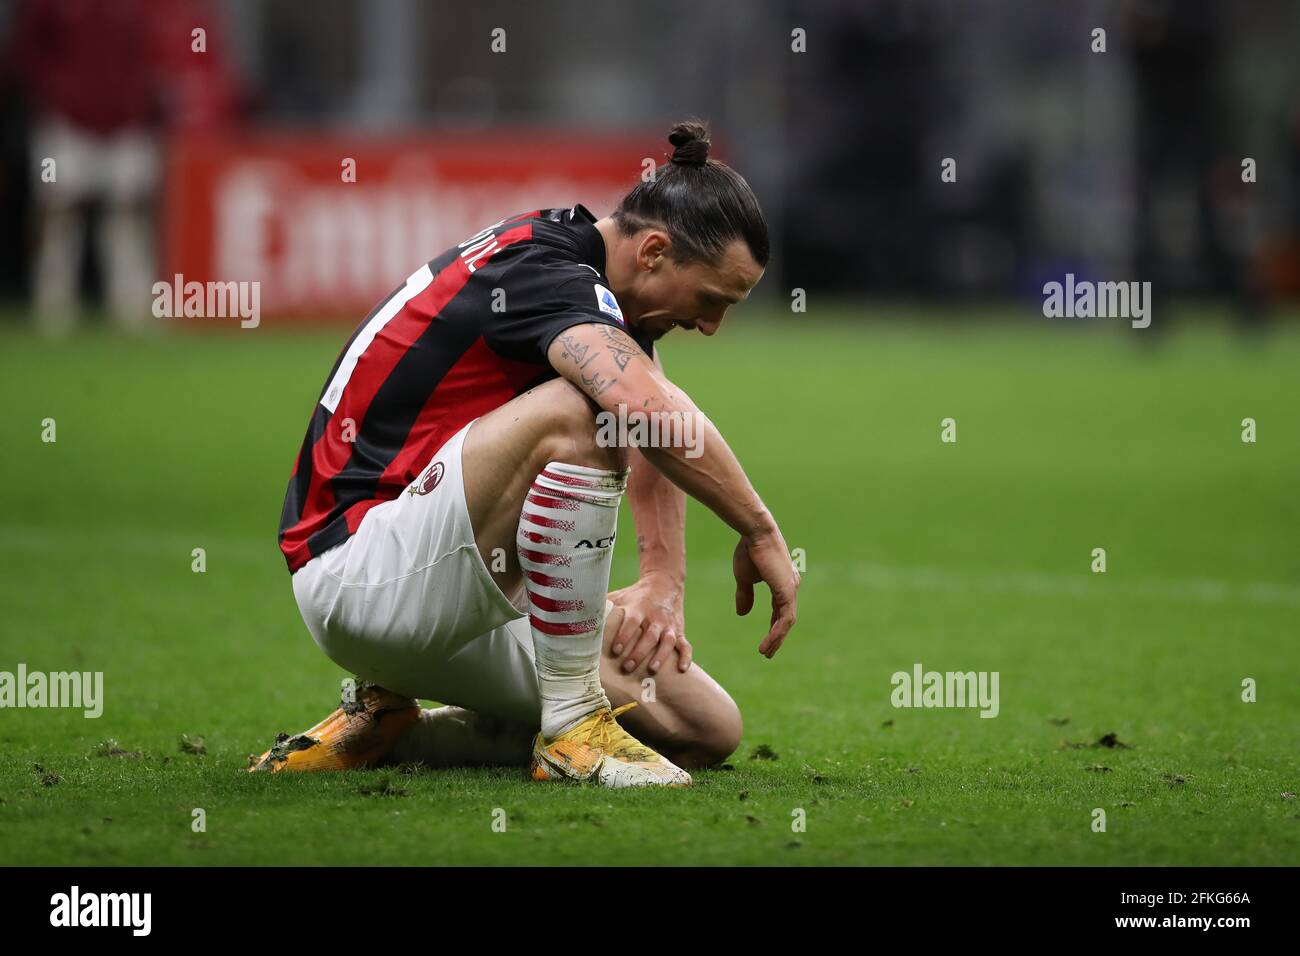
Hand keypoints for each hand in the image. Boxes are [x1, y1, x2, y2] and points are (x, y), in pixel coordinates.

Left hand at [606, 573, 691, 673]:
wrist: (665, 583)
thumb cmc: (635, 595)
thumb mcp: (619, 596)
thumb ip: (603, 607)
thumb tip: (577, 617)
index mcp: (639, 608)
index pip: (632, 622)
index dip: (624, 635)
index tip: (616, 650)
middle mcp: (655, 617)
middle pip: (649, 635)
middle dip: (639, 652)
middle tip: (627, 667)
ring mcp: (669, 625)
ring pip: (667, 641)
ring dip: (660, 656)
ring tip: (651, 670)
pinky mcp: (679, 631)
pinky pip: (685, 645)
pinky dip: (686, 656)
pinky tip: (682, 669)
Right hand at [733, 524, 798, 657]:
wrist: (754, 534)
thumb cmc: (749, 551)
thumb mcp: (744, 578)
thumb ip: (745, 595)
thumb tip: (742, 613)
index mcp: (782, 582)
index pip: (780, 609)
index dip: (774, 625)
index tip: (766, 640)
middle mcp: (790, 586)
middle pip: (786, 618)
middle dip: (777, 636)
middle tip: (767, 652)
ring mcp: (790, 589)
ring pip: (786, 622)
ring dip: (776, 639)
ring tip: (765, 652)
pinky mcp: (787, 592)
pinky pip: (784, 619)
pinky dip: (776, 633)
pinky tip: (767, 643)